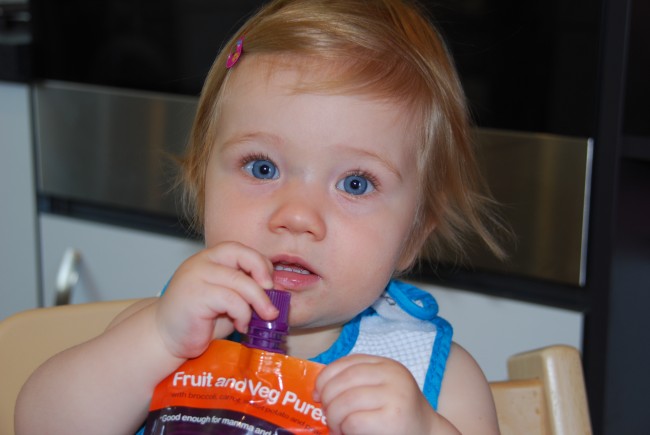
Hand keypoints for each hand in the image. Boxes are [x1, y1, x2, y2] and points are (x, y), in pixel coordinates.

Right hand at [154, 241, 276, 359]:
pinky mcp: (195, 295)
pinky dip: (243, 314)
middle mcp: (202, 262)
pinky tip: (241, 325)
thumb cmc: (200, 320)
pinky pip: (231, 300)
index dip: (261, 265)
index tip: (270, 286)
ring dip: (257, 303)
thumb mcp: (228, 298)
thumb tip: (278, 291)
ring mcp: (196, 276)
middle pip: (242, 257)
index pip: (241, 250)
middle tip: (271, 301)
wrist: (166, 338)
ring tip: (258, 320)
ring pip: (241, 282)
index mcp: (210, 258)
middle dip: (264, 278)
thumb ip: (247, 290)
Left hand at [315, 354, 443, 434]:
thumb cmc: (396, 415)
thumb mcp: (380, 390)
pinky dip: (344, 429)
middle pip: (344, 380)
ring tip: (337, 426)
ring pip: (345, 401)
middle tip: (326, 414)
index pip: (348, 362)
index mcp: (387, 365)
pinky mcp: (393, 419)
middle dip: (327, 398)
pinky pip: (354, 421)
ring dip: (333, 417)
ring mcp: (395, 396)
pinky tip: (348, 433)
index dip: (326, 376)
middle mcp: (393, 376)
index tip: (317, 392)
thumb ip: (356, 383)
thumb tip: (318, 391)